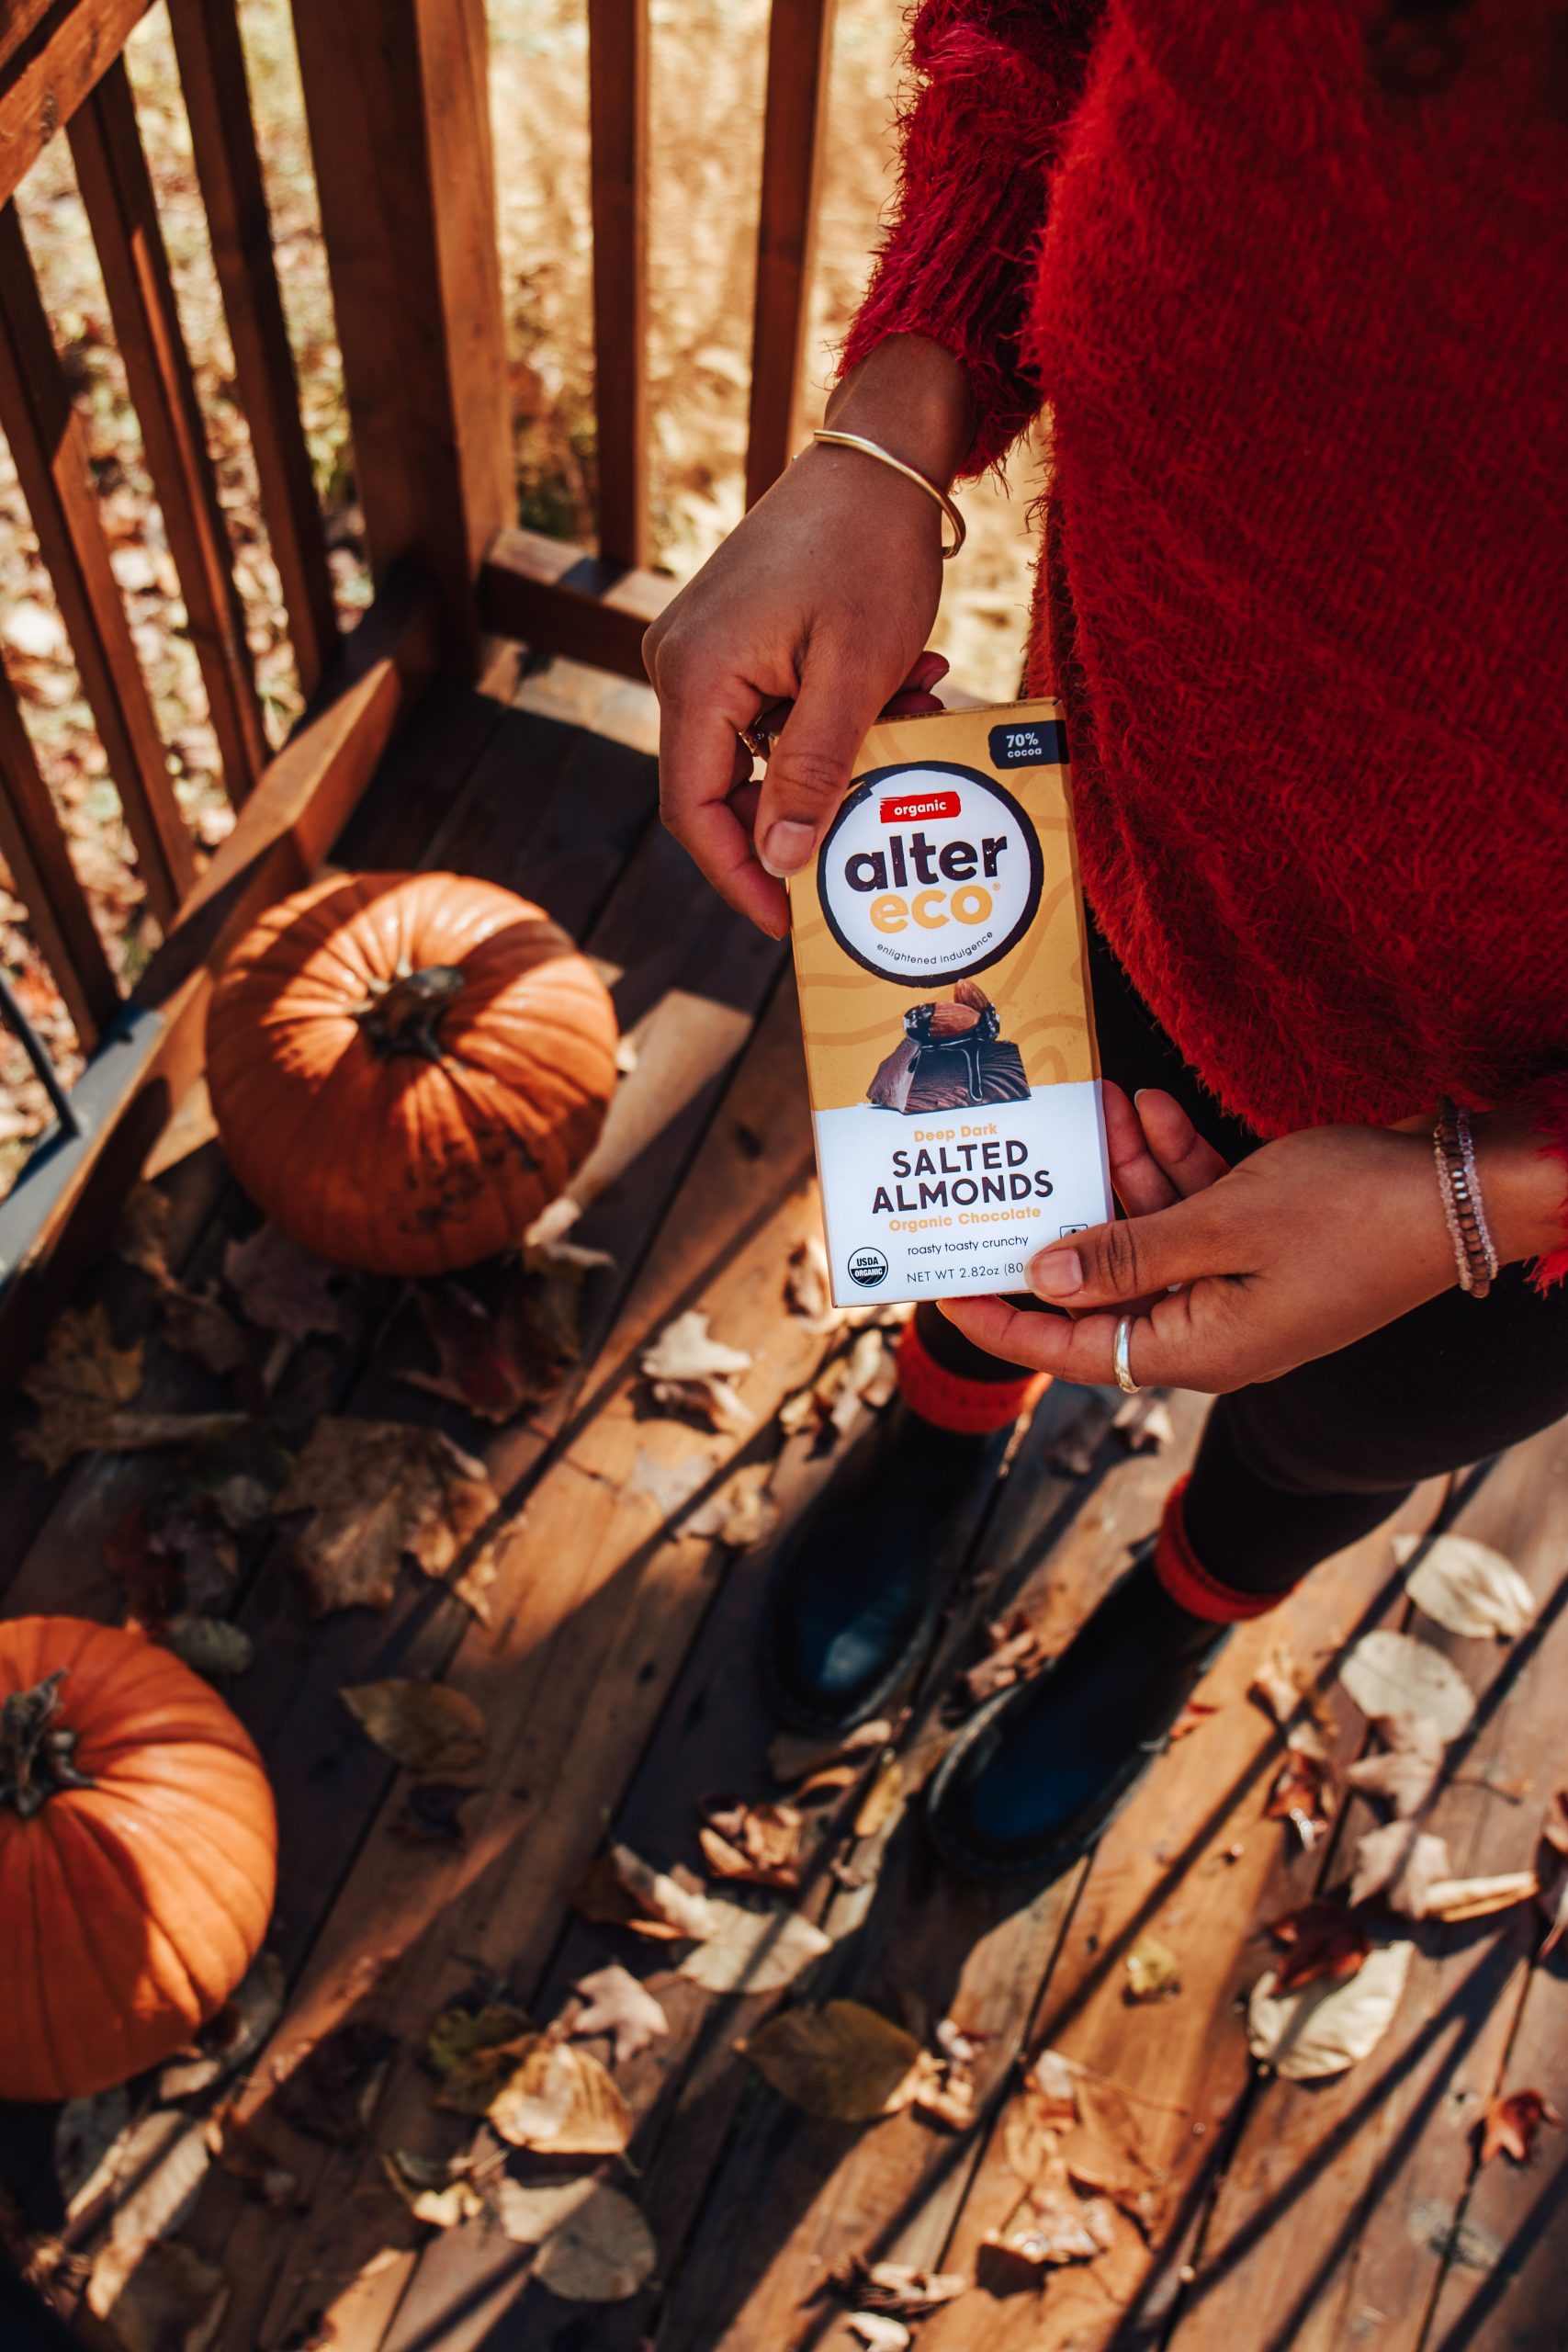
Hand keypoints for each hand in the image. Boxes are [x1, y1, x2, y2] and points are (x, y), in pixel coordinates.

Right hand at [644, 336, 972, 937]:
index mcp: (695, 675)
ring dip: (837, 756)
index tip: (789, 921)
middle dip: (806, 811)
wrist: (879, 450)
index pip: (692, 810)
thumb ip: (814, 772)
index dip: (738, 876)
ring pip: (758, 749)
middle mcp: (680, 662)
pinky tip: (900, 683)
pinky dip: (833, 715)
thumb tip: (778, 860)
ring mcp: (703, 646)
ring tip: (912, 712)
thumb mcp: (857, 672)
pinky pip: (773, 708)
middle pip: (721, 787)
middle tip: (876, 826)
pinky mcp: (734, 635)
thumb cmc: (871, 546)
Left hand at [941, 1085, 1461, 1393]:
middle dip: (1069, 1215)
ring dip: (1125, 1170)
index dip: (1006, 1320)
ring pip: (1154, 1232)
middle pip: (1109, 1282)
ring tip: (1095, 1107)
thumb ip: (1129, 1254)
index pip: (1074, 1350)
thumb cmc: (1359, 1213)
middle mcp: (1218, 1326)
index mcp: (1203, 1348)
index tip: (946, 1286)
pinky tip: (1151, 1108)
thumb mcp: (1227, 1226)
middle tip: (1017, 1166)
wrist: (1468, 1188)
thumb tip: (1046, 1278)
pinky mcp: (1271, 1244)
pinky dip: (1177, 1162)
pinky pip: (1201, 1208)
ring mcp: (1246, 1284)